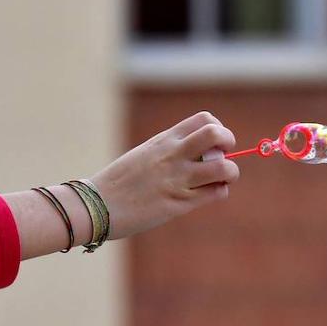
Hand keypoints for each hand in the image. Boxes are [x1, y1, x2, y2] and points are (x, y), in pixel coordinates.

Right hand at [89, 111, 238, 239]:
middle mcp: (173, 156)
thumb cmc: (117, 184)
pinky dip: (220, 192)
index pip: (204, 120)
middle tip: (221, 157)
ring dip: (230, 173)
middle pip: (217, 134)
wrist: (96, 205)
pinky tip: (209, 194)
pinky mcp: (178, 203)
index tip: (211, 144)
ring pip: (224, 168)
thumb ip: (168, 152)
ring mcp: (177, 180)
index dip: (217, 129)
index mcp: (164, 141)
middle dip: (228, 143)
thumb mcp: (143, 156)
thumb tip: (193, 156)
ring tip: (220, 179)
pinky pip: (214, 193)